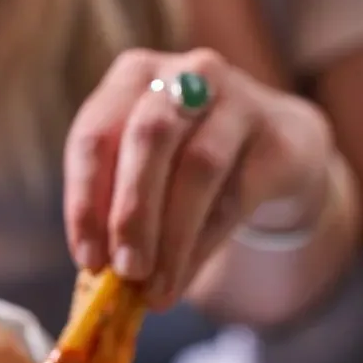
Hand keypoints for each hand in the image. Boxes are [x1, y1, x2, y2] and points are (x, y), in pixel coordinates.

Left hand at [63, 48, 333, 309]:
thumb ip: (118, 213)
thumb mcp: (145, 175)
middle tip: (127, 272)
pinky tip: (186, 274)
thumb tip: (100, 280)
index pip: (94, 136)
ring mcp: (237, 97)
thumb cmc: (187, 164)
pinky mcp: (277, 134)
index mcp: (132, 77)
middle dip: (132, 214)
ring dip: (172, 237)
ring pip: (197, 166)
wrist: (275, 150)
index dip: (85, 202)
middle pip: (148, 139)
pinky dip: (205, 242)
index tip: (88, 260)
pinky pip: (237, 192)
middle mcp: (184, 74)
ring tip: (157, 288)